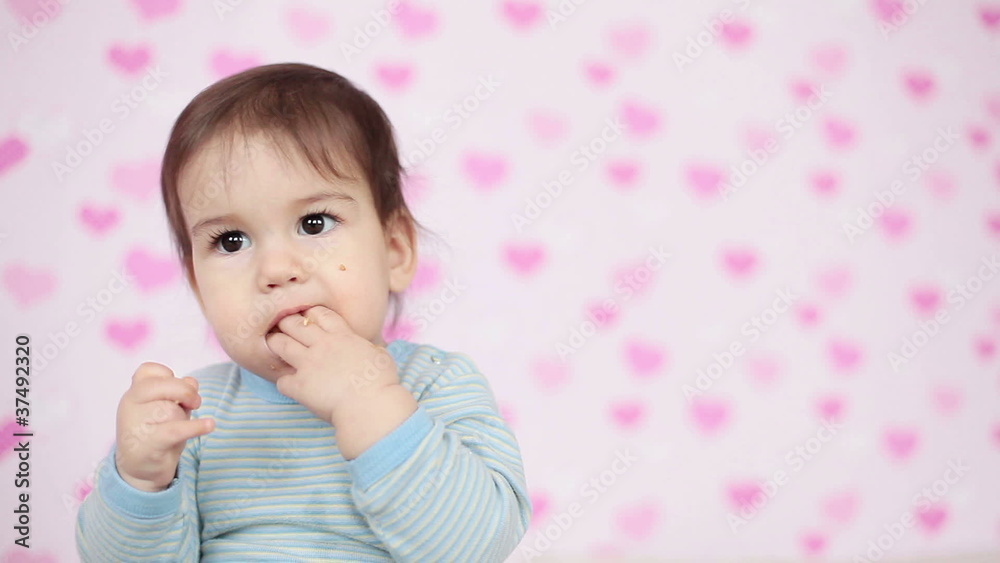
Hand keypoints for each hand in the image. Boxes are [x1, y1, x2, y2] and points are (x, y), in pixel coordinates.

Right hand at [114, 362, 214, 491]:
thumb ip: (179, 391)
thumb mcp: (169, 407)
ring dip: (184, 418)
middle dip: (185, 391)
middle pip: (163, 385)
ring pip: (171, 409)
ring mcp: (136, 424)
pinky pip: (175, 430)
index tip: (178, 386)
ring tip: (177, 428)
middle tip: (195, 403)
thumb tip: (192, 382)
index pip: (148, 370)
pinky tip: (209, 425)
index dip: (168, 375)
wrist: (142, 469)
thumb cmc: (158, 431)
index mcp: (134, 392)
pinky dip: (195, 427)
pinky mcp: (149, 443)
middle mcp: (130, 405)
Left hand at [265, 305, 399, 423]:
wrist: (370, 405)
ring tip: (274, 347)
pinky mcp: (299, 386)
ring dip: (276, 344)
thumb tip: (372, 350)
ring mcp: (308, 364)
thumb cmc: (381, 382)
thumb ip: (370, 349)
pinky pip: (281, 380)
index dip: (310, 314)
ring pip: (281, 345)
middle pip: (294, 324)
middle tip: (283, 328)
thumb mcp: (381, 356)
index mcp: (342, 337)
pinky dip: (284, 383)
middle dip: (287, 323)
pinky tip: (290, 386)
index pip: (320, 314)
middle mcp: (322, 346)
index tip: (308, 319)